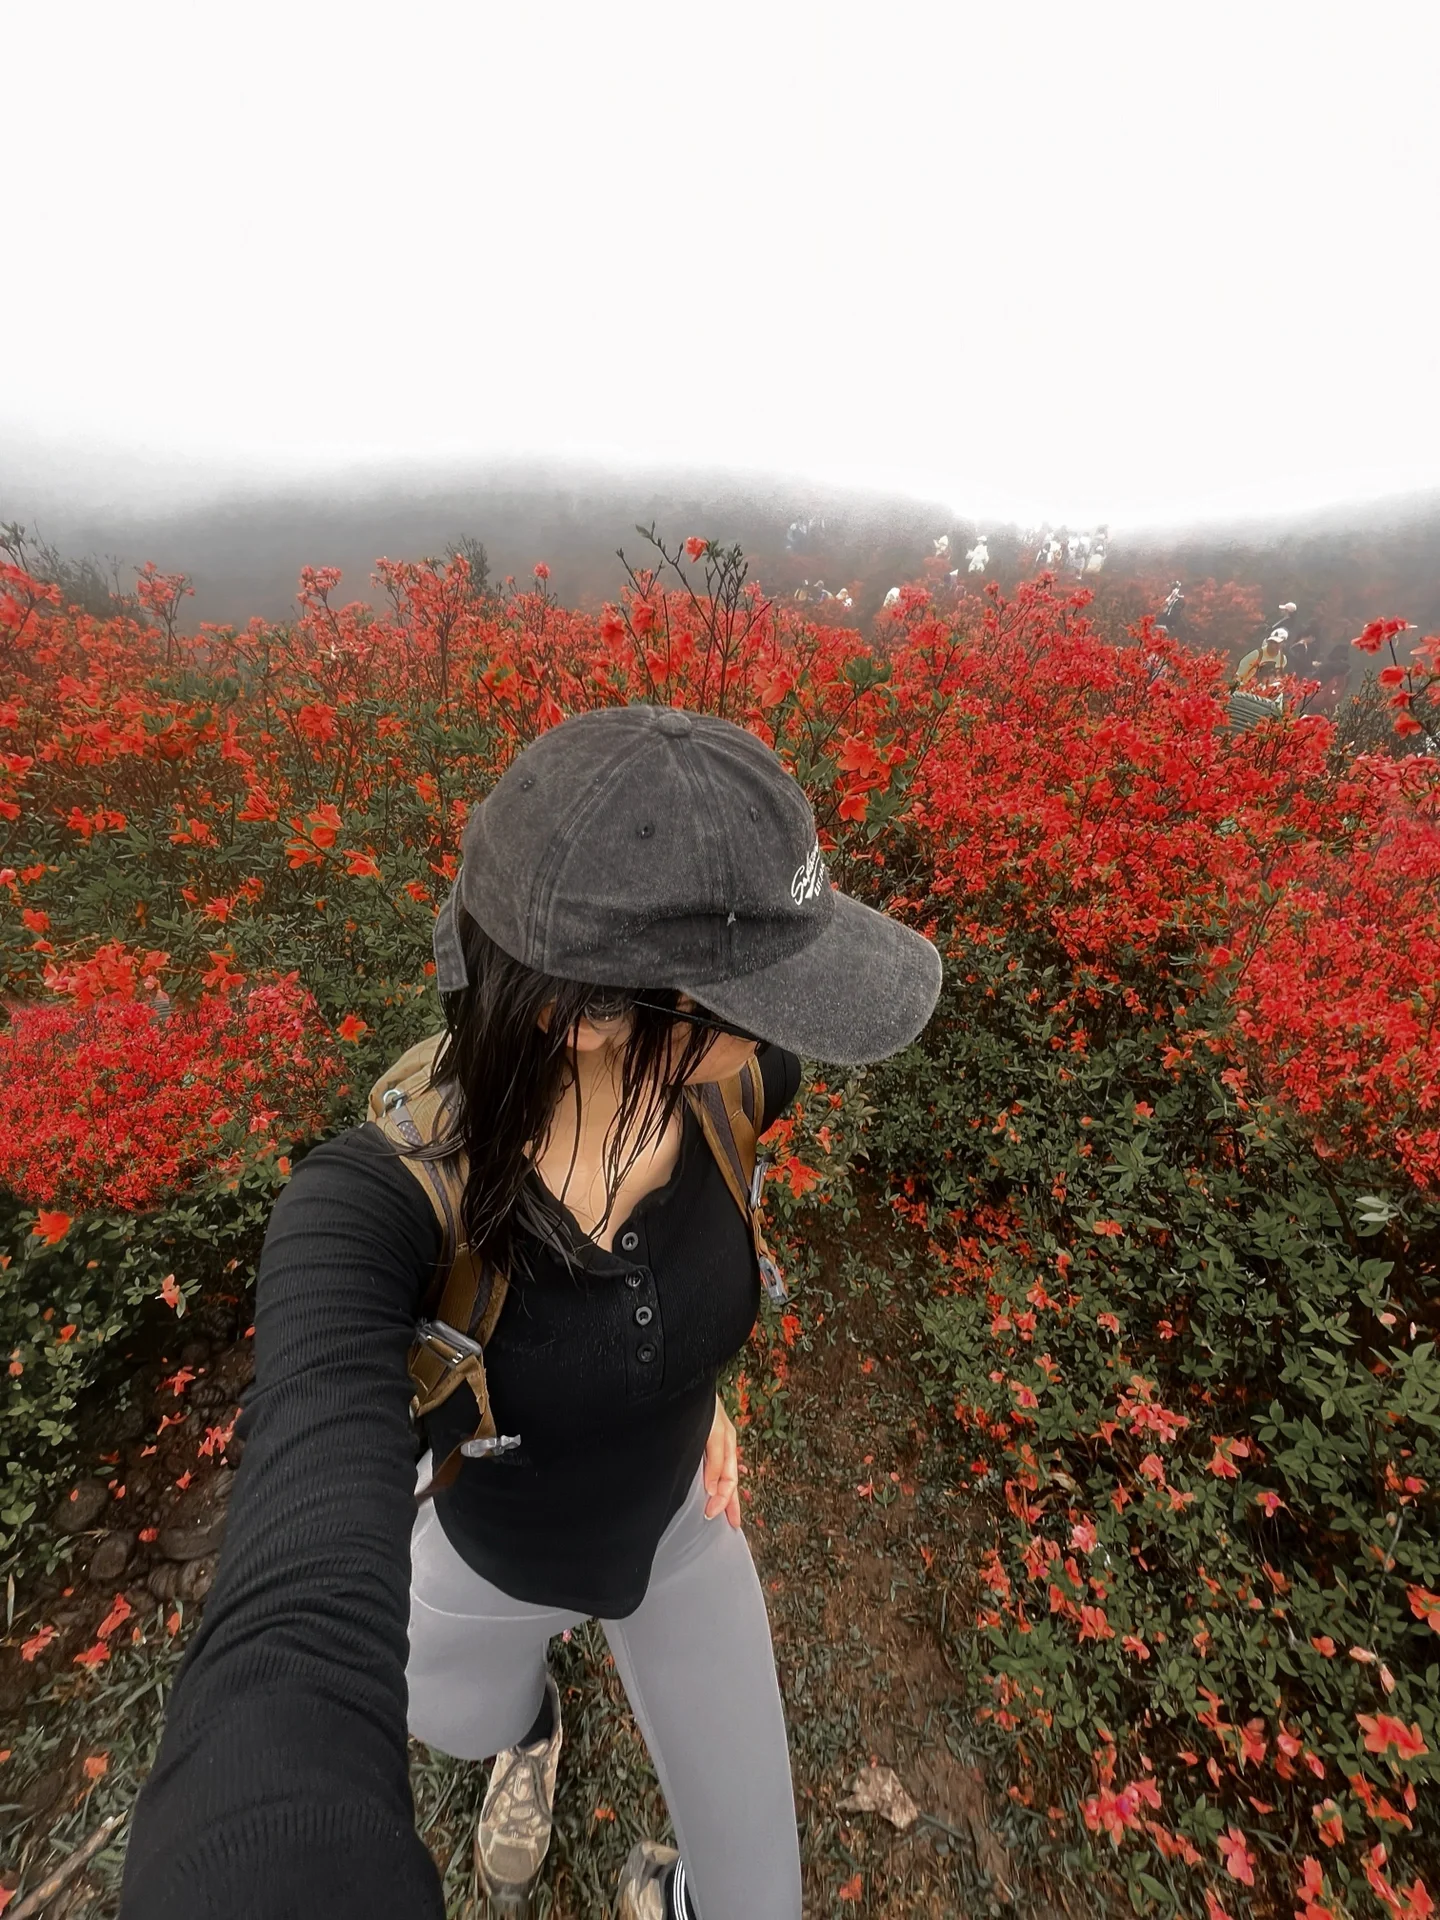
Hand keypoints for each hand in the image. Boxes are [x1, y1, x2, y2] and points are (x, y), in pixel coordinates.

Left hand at [703, 1392, 741, 1527]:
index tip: (711, 1514)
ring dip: (724, 1494)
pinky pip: (711, 1467)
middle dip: (730, 1502)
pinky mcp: (700, 1441)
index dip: (723, 1499)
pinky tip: (712, 1489)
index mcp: (728, 1443)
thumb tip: (713, 1489)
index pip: (729, 1480)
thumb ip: (714, 1461)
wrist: (685, 1383)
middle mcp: (722, 1446)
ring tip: (726, 1513)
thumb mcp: (712, 1432)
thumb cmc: (701, 1405)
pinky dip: (714, 1481)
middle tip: (731, 1524)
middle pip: (729, 1480)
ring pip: (721, 1475)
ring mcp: (712, 1444)